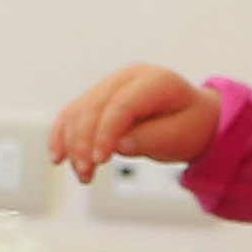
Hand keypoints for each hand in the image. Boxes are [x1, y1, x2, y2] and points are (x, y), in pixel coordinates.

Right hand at [50, 63, 219, 177]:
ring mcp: (110, 85)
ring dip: (72, 143)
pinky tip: (58, 157)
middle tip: (86, 172)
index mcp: (154, 80)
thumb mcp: (180, 136)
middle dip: (84, 141)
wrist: (193, 119)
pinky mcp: (98, 99)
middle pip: (94, 106)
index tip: (100, 160)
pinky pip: (74, 114)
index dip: (106, 132)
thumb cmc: (189, 126)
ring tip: (82, 173)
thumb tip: (117, 145)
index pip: (121, 104)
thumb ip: (150, 139)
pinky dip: (63, 135)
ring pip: (79, 110)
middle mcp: (128, 77)